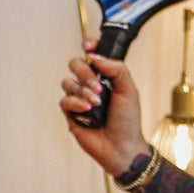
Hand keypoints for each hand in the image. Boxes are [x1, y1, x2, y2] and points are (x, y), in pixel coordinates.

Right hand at [59, 49, 149, 177]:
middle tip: (99, 86)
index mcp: (106, 76)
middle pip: (75, 64)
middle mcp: (90, 85)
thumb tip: (95, 56)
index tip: (88, 46)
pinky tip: (88, 111)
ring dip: (83, 91)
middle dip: (85, 72)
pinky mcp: (71, 113)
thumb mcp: (129, 90)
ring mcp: (79, 98)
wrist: (122, 146)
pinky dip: (76, 103)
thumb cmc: (128, 120)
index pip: (92, 54)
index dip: (89, 46)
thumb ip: (116, 68)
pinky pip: (64, 100)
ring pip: (68, 82)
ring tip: (97, 103)